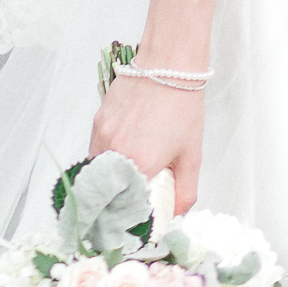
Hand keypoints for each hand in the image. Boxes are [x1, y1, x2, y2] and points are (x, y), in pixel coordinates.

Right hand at [88, 76, 202, 214]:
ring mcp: (103, 136)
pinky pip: (95, 150)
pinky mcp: (97, 121)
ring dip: (108, 180)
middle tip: (127, 203)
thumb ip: (185, 192)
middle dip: (114, 203)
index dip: (125, 219)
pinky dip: (105, 159)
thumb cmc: (183, 105)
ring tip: (126, 178)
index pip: (122, 209)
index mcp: (140, 165)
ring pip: (97, 172)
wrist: (168, 64)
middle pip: (106, 193)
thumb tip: (175, 216)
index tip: (131, 222)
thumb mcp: (192, 154)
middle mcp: (116, 153)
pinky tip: (123, 152)